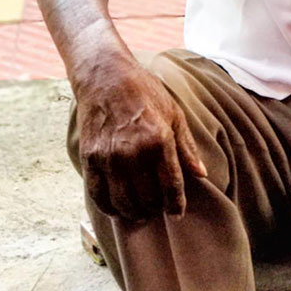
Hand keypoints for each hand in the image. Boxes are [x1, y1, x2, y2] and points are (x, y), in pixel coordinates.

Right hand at [76, 53, 206, 220]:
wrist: (106, 77)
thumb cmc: (145, 92)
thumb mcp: (174, 114)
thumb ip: (187, 147)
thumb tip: (201, 174)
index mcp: (159, 140)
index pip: (171, 185)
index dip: (176, 204)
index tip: (177, 213)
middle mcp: (133, 152)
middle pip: (147, 197)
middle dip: (155, 208)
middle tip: (158, 209)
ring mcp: (109, 157)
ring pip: (123, 202)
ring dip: (134, 212)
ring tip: (140, 212)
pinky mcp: (90, 159)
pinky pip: (98, 195)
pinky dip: (109, 208)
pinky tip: (118, 208)